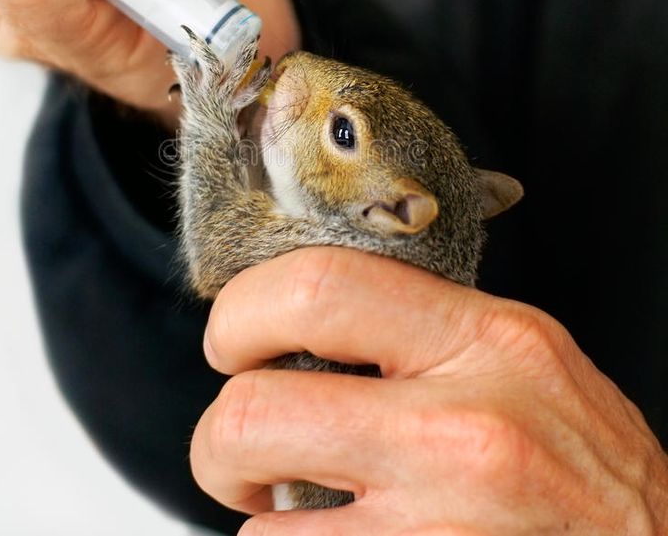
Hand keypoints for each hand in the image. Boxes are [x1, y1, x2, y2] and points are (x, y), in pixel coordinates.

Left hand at [192, 247, 667, 533]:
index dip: (243, 311)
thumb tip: (306, 313)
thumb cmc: (583, 464)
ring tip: (294, 503)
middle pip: (256, 409)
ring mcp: (441, 528)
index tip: (233, 340)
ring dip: (255, 512)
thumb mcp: (516, 359)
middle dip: (216, 430)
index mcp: (482, 341)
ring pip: (260, 522)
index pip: (318, 287)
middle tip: (236, 437)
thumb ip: (419, 328)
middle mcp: (463, 430)